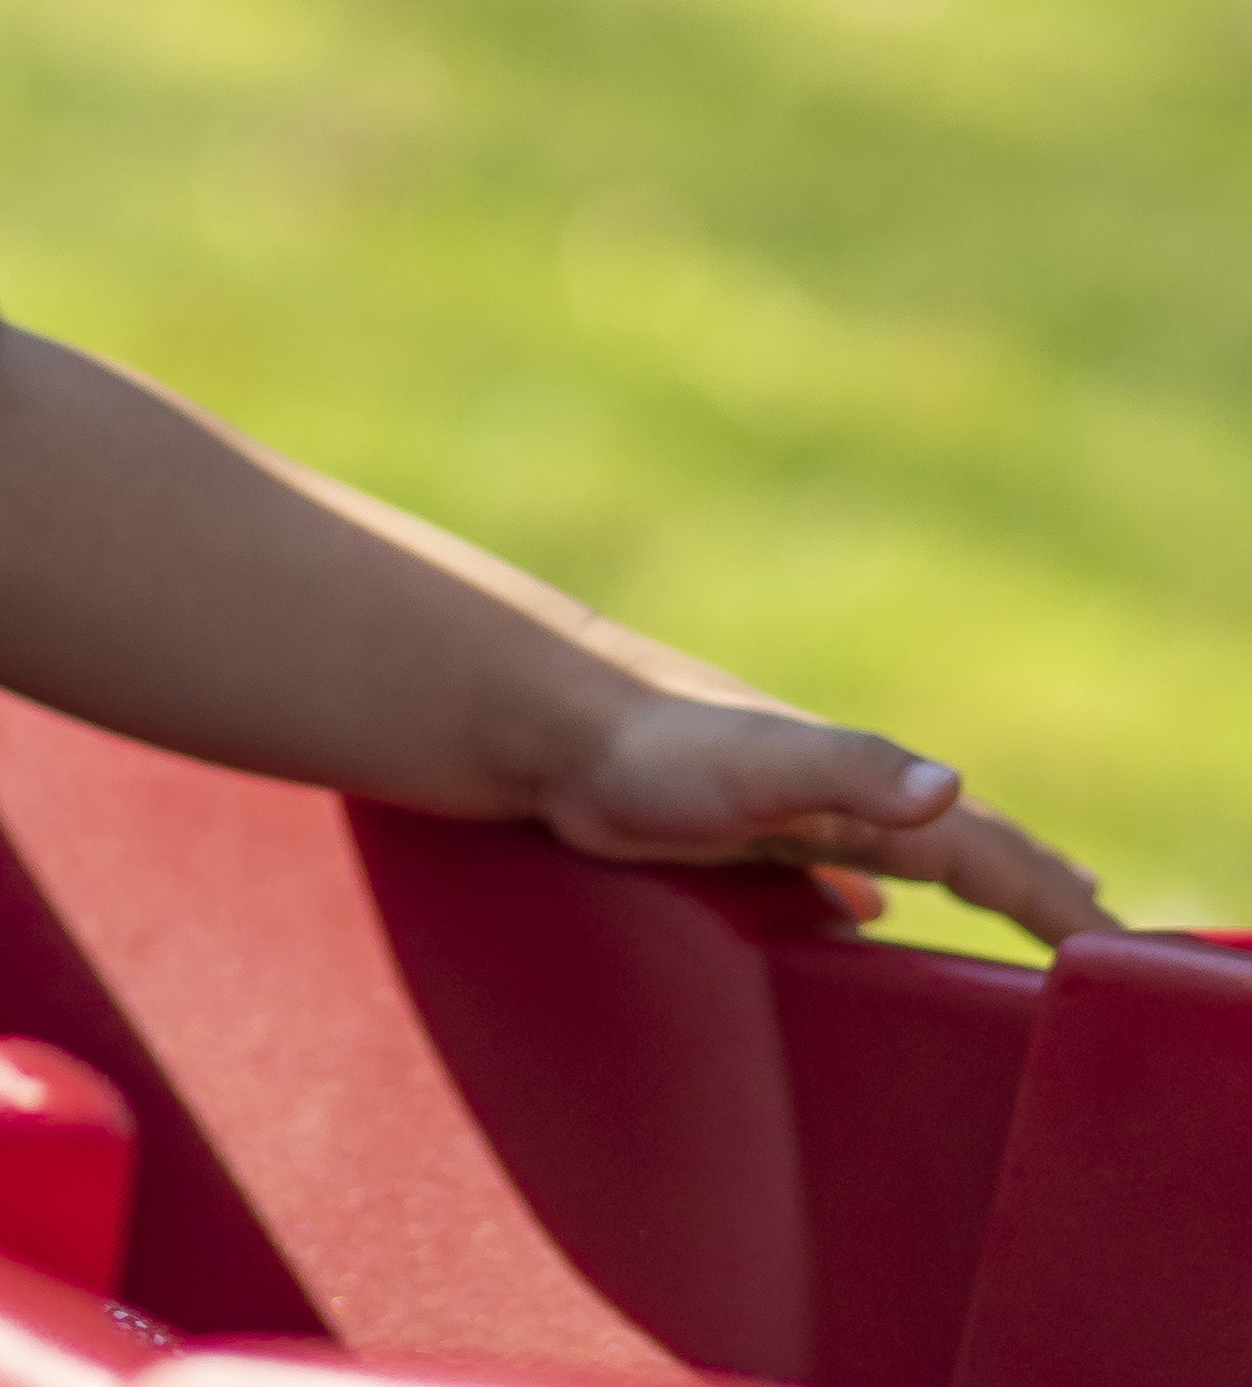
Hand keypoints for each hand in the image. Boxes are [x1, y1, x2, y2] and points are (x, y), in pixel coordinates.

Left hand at [538, 686, 1112, 950]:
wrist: (554, 727)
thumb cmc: (652, 748)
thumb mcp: (763, 763)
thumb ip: (853, 771)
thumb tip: (949, 791)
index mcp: (866, 792)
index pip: (990, 854)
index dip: (1055, 899)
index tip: (1117, 943)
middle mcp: (840, 798)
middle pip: (963, 847)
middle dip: (1034, 885)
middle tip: (1100, 924)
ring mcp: (791, 812)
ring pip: (901, 856)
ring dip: (965, 882)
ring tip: (1017, 907)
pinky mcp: (736, 830)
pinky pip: (828, 869)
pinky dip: (867, 894)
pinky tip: (860, 913)